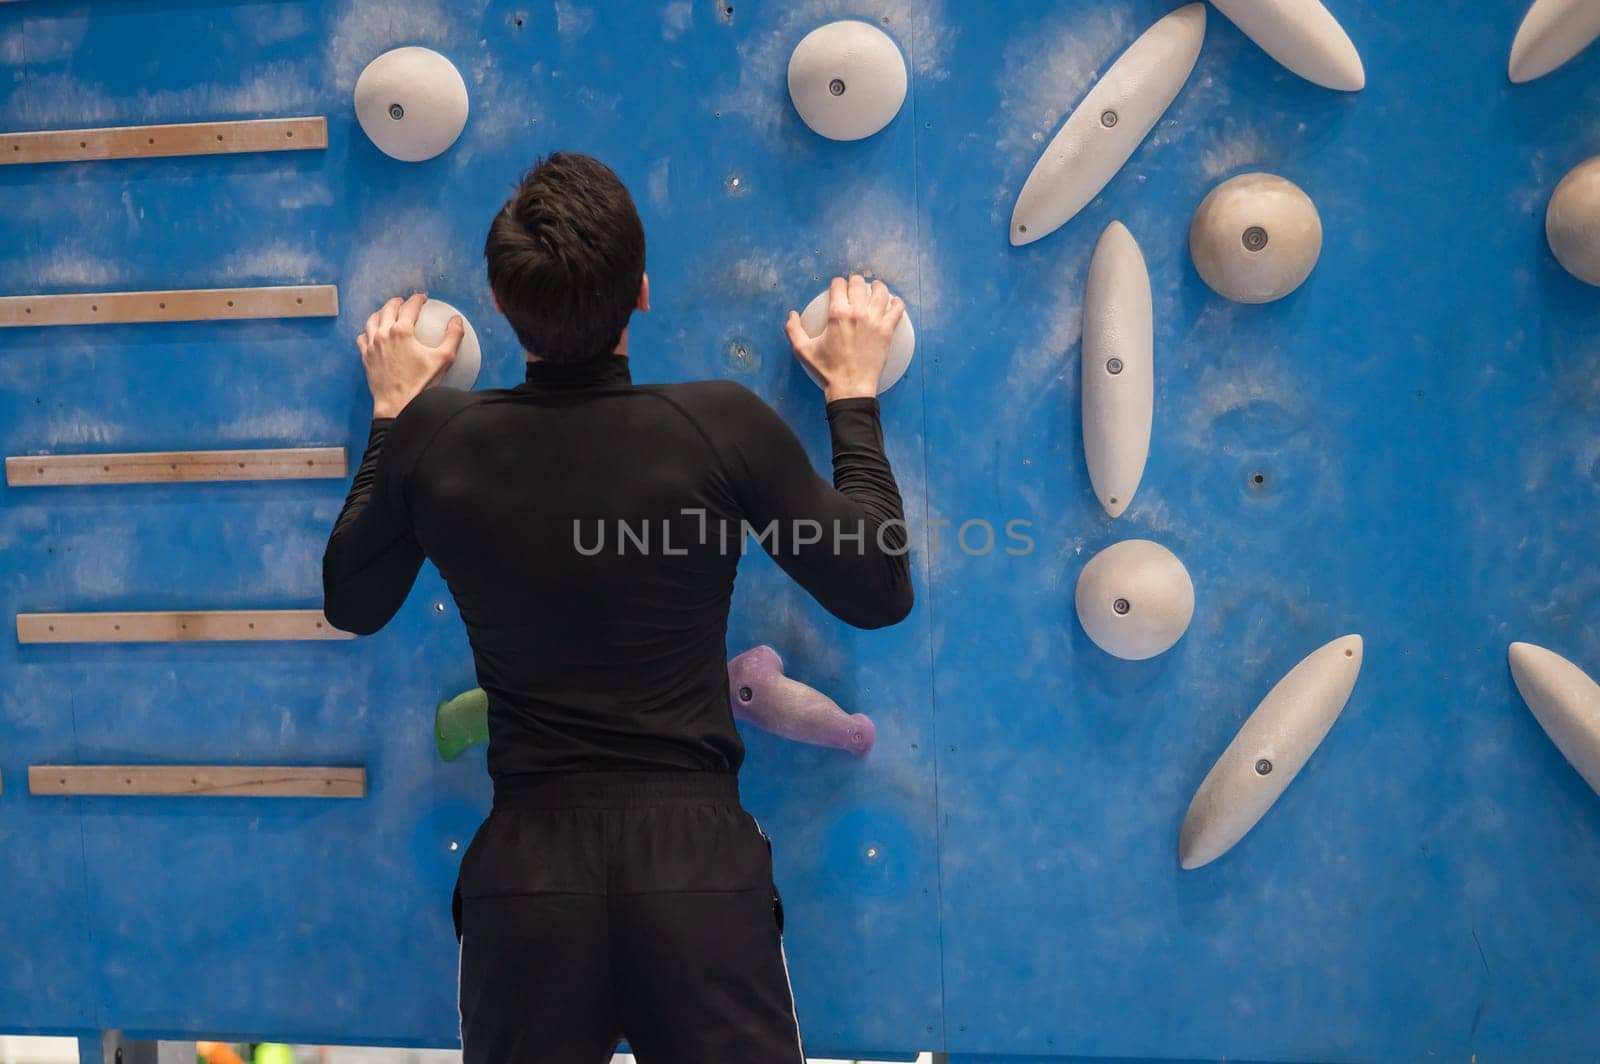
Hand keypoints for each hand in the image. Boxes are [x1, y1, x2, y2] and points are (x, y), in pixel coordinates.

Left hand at [359, 292, 463, 418]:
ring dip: (380, 313)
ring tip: (387, 313)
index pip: (410, 307)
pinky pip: (362, 337)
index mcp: (401, 331)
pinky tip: (373, 334)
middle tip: (405, 302)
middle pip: (388, 309)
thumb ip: (453, 336)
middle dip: (397, 302)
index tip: (422, 298)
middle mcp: (383, 333)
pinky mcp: (366, 357)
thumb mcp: (444, 359)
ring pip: (372, 320)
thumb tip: (456, 321)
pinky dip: (368, 331)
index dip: (417, 299)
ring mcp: (372, 345)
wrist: (398, 404)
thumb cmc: (420, 384)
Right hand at [783, 274, 905, 402]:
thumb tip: (792, 314)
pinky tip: (894, 302)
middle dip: (855, 280)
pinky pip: (896, 310)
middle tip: (855, 285)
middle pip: (858, 284)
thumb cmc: (827, 370)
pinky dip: (896, 303)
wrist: (851, 386)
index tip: (837, 287)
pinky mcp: (887, 330)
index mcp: (837, 313)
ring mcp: (875, 320)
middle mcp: (857, 312)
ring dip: (878, 286)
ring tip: (876, 287)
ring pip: (880, 292)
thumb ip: (794, 330)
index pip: (838, 285)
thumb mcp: (803, 350)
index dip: (837, 283)